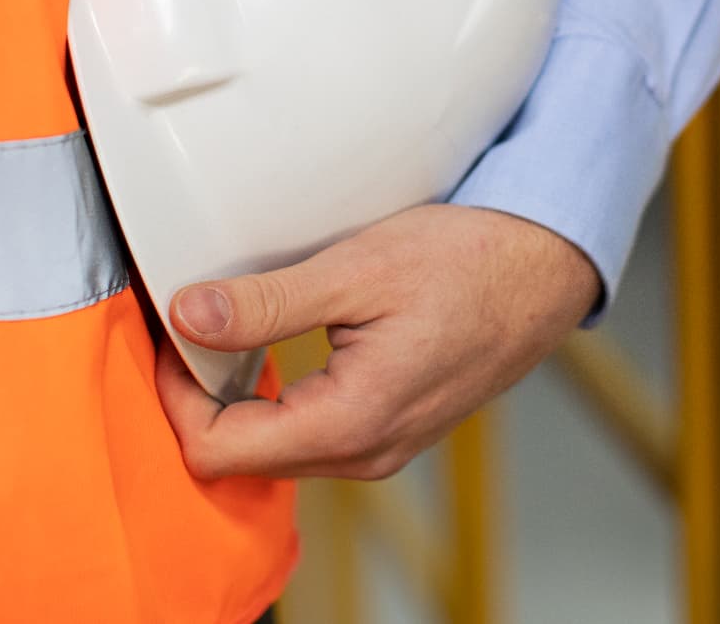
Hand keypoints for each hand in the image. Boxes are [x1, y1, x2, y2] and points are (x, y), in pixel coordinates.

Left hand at [156, 203, 601, 480]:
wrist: (546, 266)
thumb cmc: (471, 262)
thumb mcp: (357, 268)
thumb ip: (266, 303)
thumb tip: (188, 316)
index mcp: (352, 421)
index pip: (218, 450)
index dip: (176, 393)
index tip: (174, 331)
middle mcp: (366, 452)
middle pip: (242, 457)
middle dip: (200, 396)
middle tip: (190, 324)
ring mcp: (383, 446)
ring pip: (276, 449)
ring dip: (239, 397)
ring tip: (230, 329)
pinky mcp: (393, 428)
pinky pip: (312, 435)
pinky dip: (279, 398)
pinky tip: (276, 347)